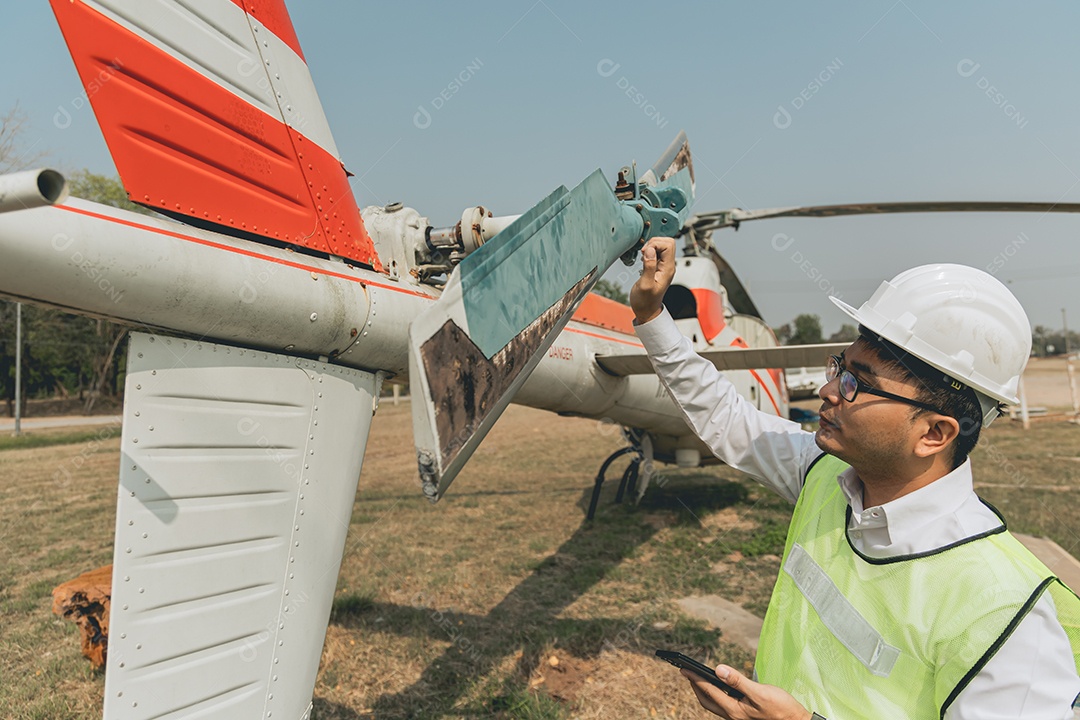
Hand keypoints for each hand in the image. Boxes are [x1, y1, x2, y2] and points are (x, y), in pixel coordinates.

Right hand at [629, 236, 675, 323]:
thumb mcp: (645, 285)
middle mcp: (668, 266)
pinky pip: (657, 252)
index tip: (644, 252)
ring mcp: (664, 266)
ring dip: (651, 246)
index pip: (668, 245)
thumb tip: (650, 250)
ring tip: (643, 256)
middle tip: (643, 253)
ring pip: (662, 245)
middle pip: (667, 242)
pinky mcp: (658, 266)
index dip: (655, 244)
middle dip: (653, 243)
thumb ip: (648, 266)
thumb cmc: (645, 302)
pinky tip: (643, 259)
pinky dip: (649, 251)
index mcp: (668, 269)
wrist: (646, 310)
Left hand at [680, 665, 810, 719]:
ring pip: (713, 704)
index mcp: (734, 710)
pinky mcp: (743, 715)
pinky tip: (719, 687)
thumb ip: (738, 681)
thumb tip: (718, 669)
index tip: (684, 669)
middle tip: (686, 672)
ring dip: (704, 691)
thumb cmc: (781, 708)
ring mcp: (737, 717)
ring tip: (698, 678)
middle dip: (695, 686)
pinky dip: (716, 694)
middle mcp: (732, 715)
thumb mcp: (760, 692)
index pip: (709, 691)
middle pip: (706, 700)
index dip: (695, 679)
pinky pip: (722, 704)